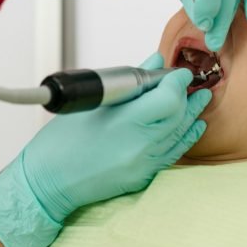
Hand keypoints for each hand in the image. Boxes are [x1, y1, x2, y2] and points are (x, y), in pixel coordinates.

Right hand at [0, 52, 210, 246]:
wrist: (46, 183)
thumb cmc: (59, 143)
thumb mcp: (92, 105)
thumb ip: (129, 83)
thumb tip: (153, 63)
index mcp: (124, 124)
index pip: (167, 99)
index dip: (176, 82)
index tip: (178, 72)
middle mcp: (139, 147)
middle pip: (177, 116)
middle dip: (186, 96)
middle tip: (189, 82)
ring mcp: (143, 165)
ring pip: (179, 136)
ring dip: (190, 115)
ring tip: (200, 99)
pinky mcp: (142, 177)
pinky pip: (172, 154)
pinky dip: (183, 137)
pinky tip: (193, 126)